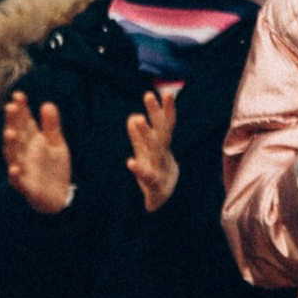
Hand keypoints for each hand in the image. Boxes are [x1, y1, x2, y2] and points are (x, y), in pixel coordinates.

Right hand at [1, 92, 74, 214]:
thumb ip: (51, 126)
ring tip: (10, 132)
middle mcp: (24, 153)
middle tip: (11, 107)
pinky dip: (16, 175)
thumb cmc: (53, 168)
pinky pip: (19, 182)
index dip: (21, 109)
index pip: (24, 122)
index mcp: (32, 141)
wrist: (59, 197)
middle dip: (13, 122)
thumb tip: (47, 103)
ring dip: (10, 145)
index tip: (18, 95)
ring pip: (13, 156)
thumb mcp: (56, 144)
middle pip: (17, 136)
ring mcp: (24, 170)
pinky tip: (15, 168)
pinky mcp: (27, 187)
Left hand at [125, 85, 179, 213]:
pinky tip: (130, 162)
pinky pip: (146, 176)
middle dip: (156, 113)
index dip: (166, 109)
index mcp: (162, 148)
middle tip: (148, 95)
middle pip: (162, 132)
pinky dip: (139, 169)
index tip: (165, 92)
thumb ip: (139, 137)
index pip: (166, 125)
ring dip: (147, 134)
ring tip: (138, 119)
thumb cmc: (157, 176)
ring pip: (155, 150)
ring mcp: (160, 169)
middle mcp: (163, 155)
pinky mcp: (154, 186)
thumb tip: (132, 116)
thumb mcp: (147, 155)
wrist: (167, 205)